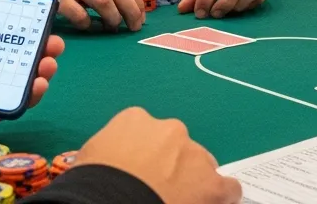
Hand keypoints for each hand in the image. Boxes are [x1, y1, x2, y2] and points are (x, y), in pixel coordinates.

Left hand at [0, 0, 63, 150]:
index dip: (19, 24)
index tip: (40, 14)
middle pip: (11, 57)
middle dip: (37, 49)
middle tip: (55, 42)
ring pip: (12, 82)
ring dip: (37, 72)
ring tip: (50, 62)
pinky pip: (1, 106)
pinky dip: (23, 98)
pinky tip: (36, 85)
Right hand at [74, 107, 240, 203]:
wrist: (108, 202)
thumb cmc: (90, 183)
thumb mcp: (89, 157)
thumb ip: (109, 153)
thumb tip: (111, 167)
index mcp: (134, 120)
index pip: (145, 133)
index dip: (144, 156)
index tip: (139, 173)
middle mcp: (169, 130)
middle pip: (176, 147)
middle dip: (170, 166)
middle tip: (157, 190)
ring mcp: (193, 155)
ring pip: (200, 167)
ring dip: (191, 182)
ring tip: (177, 201)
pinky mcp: (212, 184)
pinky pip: (227, 189)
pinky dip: (220, 198)